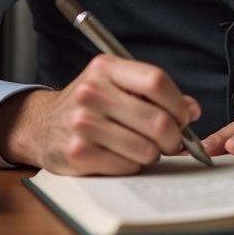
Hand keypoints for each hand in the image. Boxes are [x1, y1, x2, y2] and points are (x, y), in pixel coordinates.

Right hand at [0, 54, 200, 174]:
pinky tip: (123, 156)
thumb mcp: (116, 84)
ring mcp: (82, 124)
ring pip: (145, 148)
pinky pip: (127, 166)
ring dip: (153, 153)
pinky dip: (133, 166)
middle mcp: (91, 92)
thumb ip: (155, 93)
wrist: (41, 125)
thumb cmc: (90, 103)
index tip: (184, 116)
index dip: (178, 103)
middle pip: (157, 119)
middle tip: (173, 141)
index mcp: (105, 68)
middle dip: (174, 136)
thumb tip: (192, 110)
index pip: (156, 81)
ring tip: (145, 147)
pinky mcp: (77, 154)